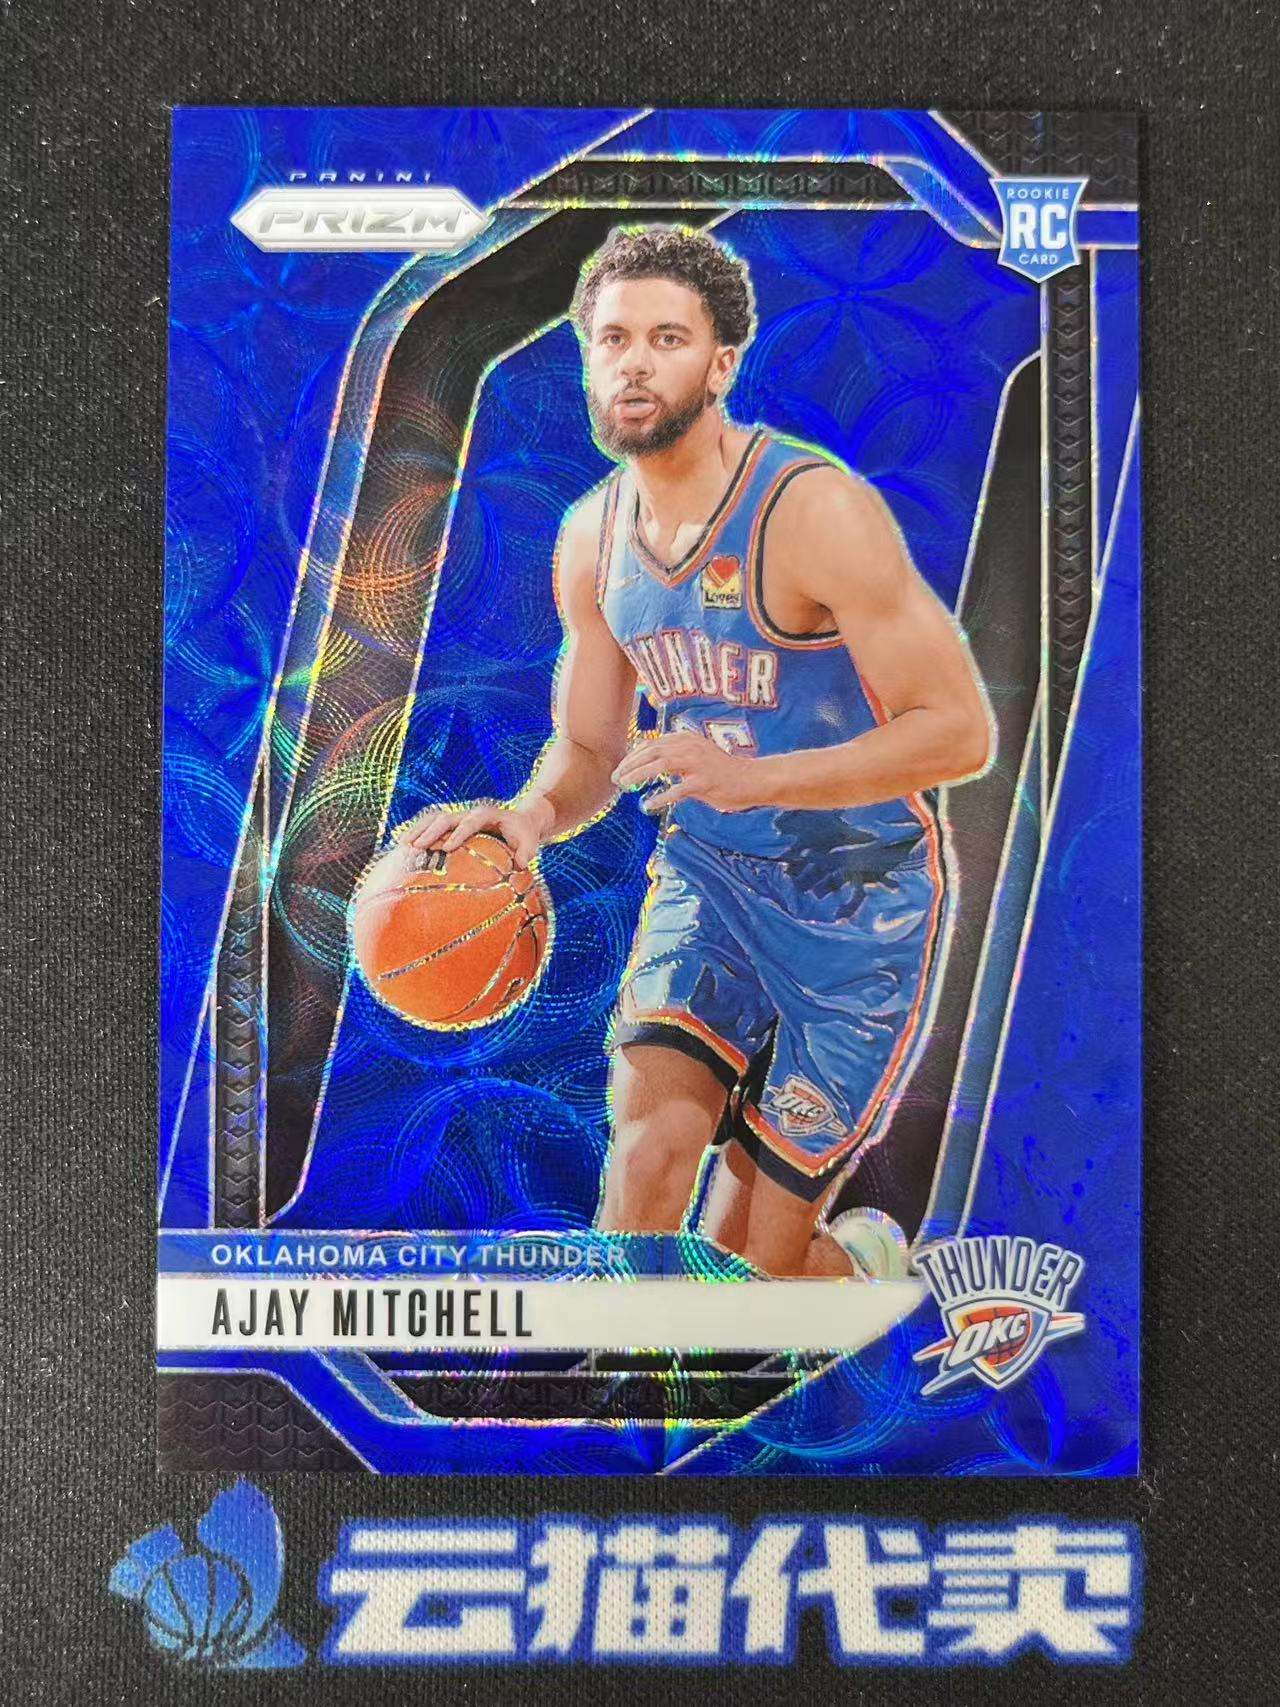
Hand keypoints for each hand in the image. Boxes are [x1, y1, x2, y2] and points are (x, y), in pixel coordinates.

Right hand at [395, 798, 551, 867]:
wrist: (519, 819)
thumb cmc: (524, 834)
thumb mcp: (530, 842)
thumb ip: (526, 852)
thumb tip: (519, 865)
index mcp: (487, 815)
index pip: (470, 822)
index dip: (458, 834)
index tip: (446, 847)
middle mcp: (469, 813)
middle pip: (445, 818)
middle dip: (430, 832)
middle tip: (416, 848)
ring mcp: (459, 817)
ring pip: (433, 819)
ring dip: (418, 830)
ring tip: (402, 846)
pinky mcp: (453, 824)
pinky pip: (432, 825)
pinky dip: (418, 833)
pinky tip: (404, 846)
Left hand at [611, 732, 758, 813]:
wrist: (753, 779)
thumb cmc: (722, 771)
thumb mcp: (696, 756)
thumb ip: (674, 756)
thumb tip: (646, 759)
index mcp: (686, 739)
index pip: (652, 745)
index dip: (633, 757)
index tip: (619, 770)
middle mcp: (690, 747)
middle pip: (652, 752)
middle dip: (630, 765)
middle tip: (616, 779)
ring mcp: (698, 764)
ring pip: (661, 766)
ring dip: (639, 776)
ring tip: (624, 787)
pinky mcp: (705, 782)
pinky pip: (678, 790)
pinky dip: (661, 797)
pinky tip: (647, 805)